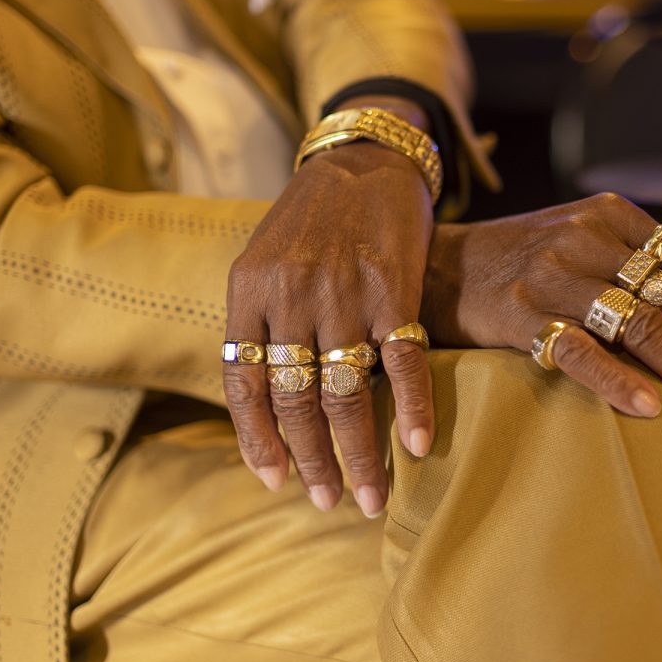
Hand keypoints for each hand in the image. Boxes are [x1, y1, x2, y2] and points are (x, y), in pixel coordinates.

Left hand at [223, 136, 433, 515]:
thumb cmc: (310, 217)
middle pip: (295, 400)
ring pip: (346, 392)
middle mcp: (292, 296)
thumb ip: (258, 322)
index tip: (274, 482)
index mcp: (249, 292)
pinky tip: (417, 446)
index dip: (257, 442)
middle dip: (312, 461)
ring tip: (370, 495)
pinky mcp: (396, 288)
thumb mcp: (262, 259)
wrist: (363, 159)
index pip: (243, 385)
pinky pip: (403, 361)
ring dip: (359, 453)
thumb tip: (263, 401)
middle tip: (327, 502)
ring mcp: (345, 293)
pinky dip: (411, 407)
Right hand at [421, 193, 661, 421]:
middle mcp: (586, 236)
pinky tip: (651, 410)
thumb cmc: (520, 263)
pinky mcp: (521, 313)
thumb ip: (638, 262)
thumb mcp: (581, 239)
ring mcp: (553, 273)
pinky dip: (621, 383)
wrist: (435, 267)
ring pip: (642, 326)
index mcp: (610, 214)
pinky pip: (583, 352)